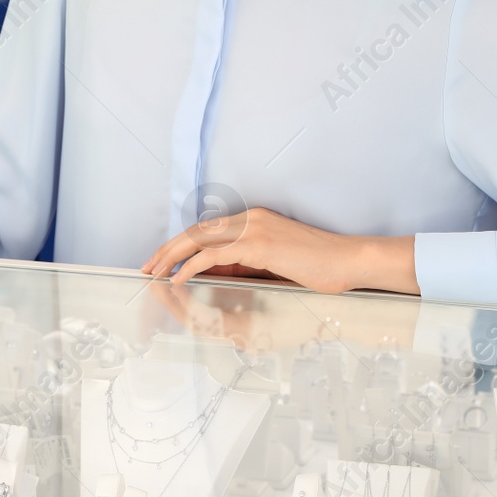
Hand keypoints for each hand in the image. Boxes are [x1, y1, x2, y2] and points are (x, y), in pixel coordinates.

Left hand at [141, 207, 417, 294]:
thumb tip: (217, 274)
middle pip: (197, 231)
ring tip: (156, 273)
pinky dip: (192, 266)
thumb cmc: (319, 266)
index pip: (207, 230)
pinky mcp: (259, 245)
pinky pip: (214, 255)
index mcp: (254, 219)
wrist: (349, 260)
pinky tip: (179, 278)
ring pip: (199, 239)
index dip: (181, 244)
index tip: (164, 260)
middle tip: (148, 266)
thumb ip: (247, 264)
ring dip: (172, 257)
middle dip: (168, 249)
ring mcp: (253, 229)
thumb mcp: (275, 263)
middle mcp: (250, 218)